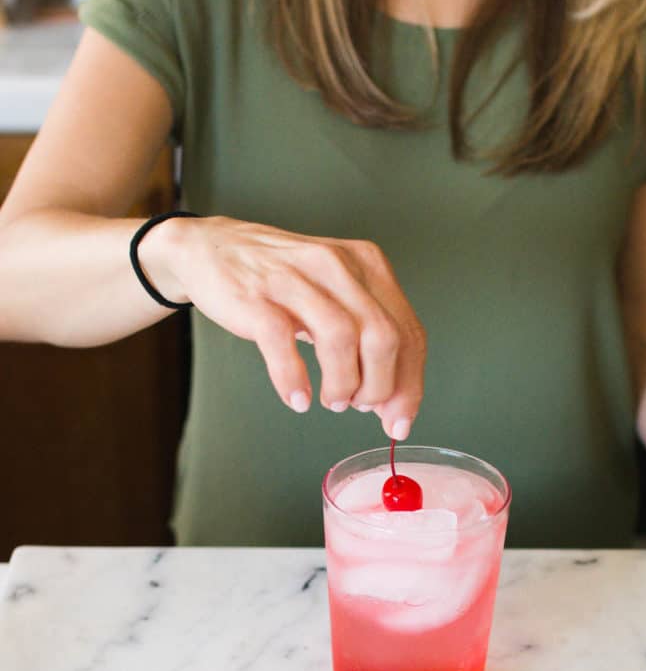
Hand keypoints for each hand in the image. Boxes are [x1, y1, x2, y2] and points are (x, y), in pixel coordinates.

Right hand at [142, 215, 425, 438]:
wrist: (210, 248)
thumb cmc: (280, 280)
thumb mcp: (334, 295)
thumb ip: (365, 338)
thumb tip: (390, 401)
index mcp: (367, 265)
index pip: (408, 332)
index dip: (409, 385)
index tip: (399, 421)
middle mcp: (337, 265)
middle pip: (383, 337)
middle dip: (380, 387)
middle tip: (360, 407)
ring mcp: (295, 279)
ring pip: (342, 338)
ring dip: (344, 384)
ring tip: (333, 401)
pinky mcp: (257, 297)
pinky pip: (283, 342)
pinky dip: (294, 378)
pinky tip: (298, 397)